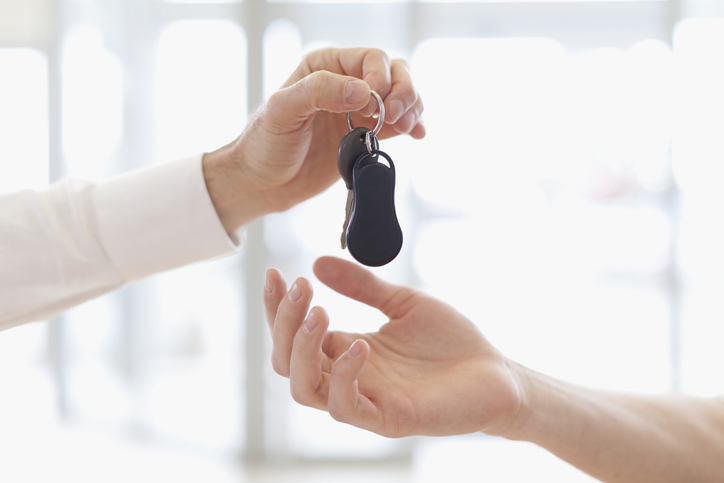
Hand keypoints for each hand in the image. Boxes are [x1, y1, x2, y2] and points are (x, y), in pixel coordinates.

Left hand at [204, 48, 424, 232]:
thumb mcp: (282, 111)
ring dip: (412, 108)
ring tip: (406, 127)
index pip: (370, 59)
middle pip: (394, 73)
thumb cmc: (264, 144)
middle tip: (396, 117)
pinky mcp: (366, 136)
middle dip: (404, 92)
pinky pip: (398, 124)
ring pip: (401, 96)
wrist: (263, 183)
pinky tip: (417, 134)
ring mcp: (359, 110)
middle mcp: (345, 83)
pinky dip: (413, 126)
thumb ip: (318, 92)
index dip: (381, 79)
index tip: (375, 106)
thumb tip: (362, 91)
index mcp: (325, 68)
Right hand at [264, 256, 524, 437]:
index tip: (275, 273)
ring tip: (318, 312)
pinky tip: (359, 344)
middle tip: (301, 288)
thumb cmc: (450, 342)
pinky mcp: (389, 418)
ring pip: (305, 388)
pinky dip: (344, 375)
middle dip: (284, 323)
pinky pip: (346, 407)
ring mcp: (366, 400)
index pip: (294, 335)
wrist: (497, 373)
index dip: (278, 308)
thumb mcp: (403, 302)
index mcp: (346, 350)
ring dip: (302, 349)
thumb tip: (317, 262)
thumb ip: (362, 286)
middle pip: (287, 361)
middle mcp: (347, 377)